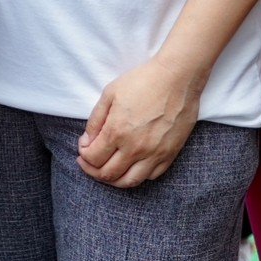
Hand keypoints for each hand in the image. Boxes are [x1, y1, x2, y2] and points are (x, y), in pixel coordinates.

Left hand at [79, 55, 203, 187]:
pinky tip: (130, 166)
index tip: (83, 148)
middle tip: (89, 163)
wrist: (177, 78)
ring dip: (114, 180)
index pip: (93, 158)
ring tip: (107, 170)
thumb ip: (95, 121)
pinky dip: (137, 176)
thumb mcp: (110, 94)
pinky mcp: (170, 155)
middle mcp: (135, 148)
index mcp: (117, 131)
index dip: (83, 156)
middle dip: (93, 171)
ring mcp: (155, 154)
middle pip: (108, 174)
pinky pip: (151, 177)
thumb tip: (86, 142)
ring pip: (129, 182)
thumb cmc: (142, 82)